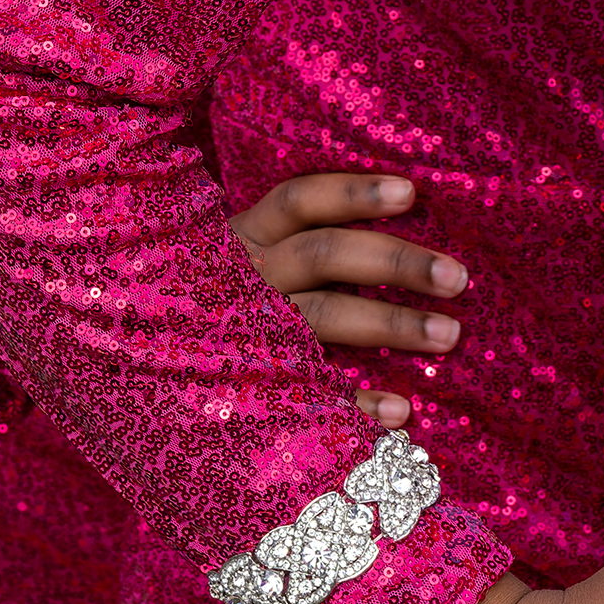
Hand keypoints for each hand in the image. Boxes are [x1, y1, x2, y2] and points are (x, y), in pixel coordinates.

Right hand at [230, 173, 468, 428]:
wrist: (146, 370)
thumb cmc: (227, 295)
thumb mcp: (253, 254)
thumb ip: (306, 237)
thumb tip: (403, 211)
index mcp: (246, 236)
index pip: (298, 200)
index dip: (352, 193)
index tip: (410, 192)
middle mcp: (244, 277)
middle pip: (323, 254)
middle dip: (394, 262)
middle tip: (457, 277)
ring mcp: (245, 333)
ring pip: (323, 316)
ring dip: (390, 323)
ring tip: (449, 334)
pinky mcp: (246, 388)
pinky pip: (306, 394)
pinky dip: (355, 401)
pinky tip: (401, 411)